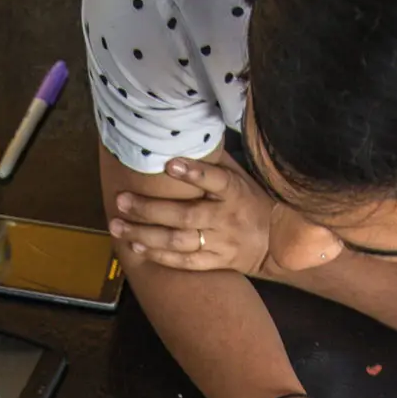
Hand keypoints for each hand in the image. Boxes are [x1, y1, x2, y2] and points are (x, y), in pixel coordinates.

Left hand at [108, 156, 313, 275]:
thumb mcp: (242, 178)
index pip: (216, 180)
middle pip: (186, 215)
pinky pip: (185, 262)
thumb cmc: (252, 203)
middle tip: (122, 201)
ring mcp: (221, 243)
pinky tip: (136, 248)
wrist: (278, 245)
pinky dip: (159, 256)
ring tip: (118, 227)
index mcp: (235, 192)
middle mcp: (227, 219)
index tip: (169, 164)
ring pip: (179, 241)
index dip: (194, 173)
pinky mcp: (216, 263)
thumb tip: (188, 134)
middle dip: (150, 209)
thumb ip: (216, 163)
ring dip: (145, 235)